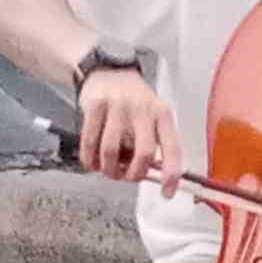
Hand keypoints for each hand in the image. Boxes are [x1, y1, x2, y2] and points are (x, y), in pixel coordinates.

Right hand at [75, 69, 182, 198]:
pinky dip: (89, 158)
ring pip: (113, 151)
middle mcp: (143, 109)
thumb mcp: (151, 115)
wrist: (107, 69)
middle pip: (143, 153)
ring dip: (109, 169)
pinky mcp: (96, 105)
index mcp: (162, 114)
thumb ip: (153, 143)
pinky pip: (91, 141)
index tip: (167, 193)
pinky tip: (91, 162)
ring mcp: (119, 106)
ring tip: (107, 170)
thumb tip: (154, 177)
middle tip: (125, 177)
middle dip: (133, 174)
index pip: (172, 148)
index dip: (171, 175)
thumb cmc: (133, 100)